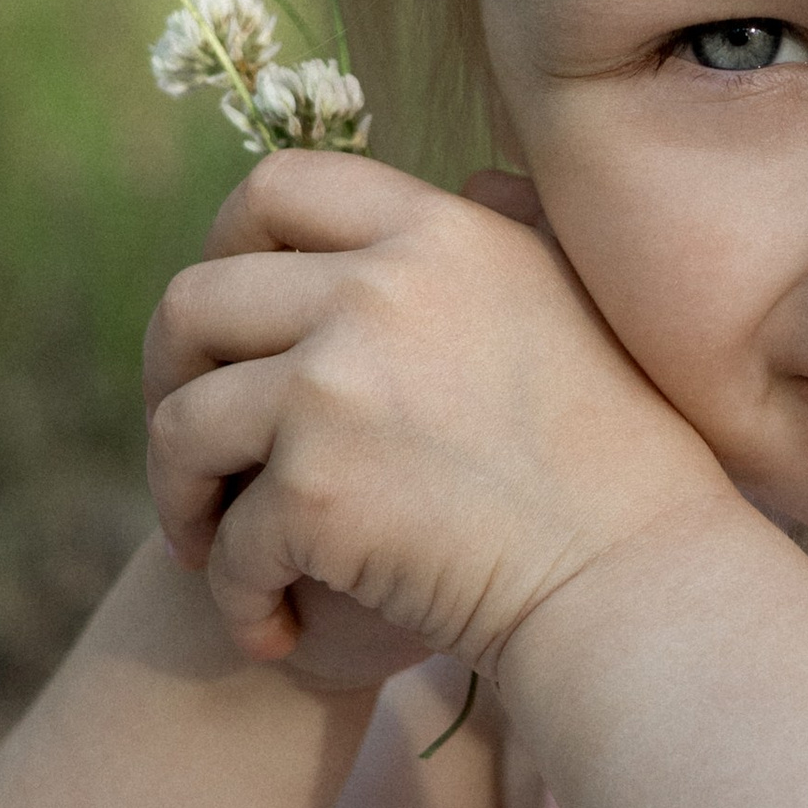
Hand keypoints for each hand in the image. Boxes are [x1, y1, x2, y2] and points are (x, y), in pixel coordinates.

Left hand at [141, 154, 733, 671]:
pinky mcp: (313, 488)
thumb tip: (473, 180)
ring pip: (182, 422)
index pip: (277, 185)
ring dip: (181, 493)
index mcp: (438, 234)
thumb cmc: (621, 459)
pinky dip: (234, 592)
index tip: (231, 321)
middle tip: (196, 448)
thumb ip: (515, 229)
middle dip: (169, 378)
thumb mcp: (578, 302)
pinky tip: (270, 626)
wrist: (638, 579)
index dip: (224, 245)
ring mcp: (336, 384)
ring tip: (212, 544)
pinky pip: (224, 538)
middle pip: (195, 300)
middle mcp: (376, 288)